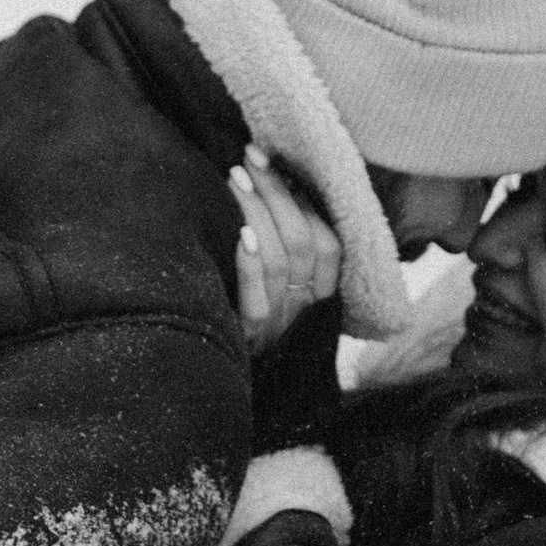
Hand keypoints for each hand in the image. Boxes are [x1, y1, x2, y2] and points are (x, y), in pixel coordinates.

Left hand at [230, 145, 341, 354]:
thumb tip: (279, 187)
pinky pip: (255, 297)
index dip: (306, 203)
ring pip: (280, 262)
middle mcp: (301, 309)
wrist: (216, 387)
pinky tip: (239, 232)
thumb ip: (288, 252)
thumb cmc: (249, 321)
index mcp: (316, 296)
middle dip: (277, 193)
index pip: (329, 246)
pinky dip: (250, 262)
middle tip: (250, 158)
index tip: (280, 165)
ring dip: (257, 213)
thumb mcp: (278, 292)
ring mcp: (276, 324)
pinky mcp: (248, 337)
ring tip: (235, 177)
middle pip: (301, 244)